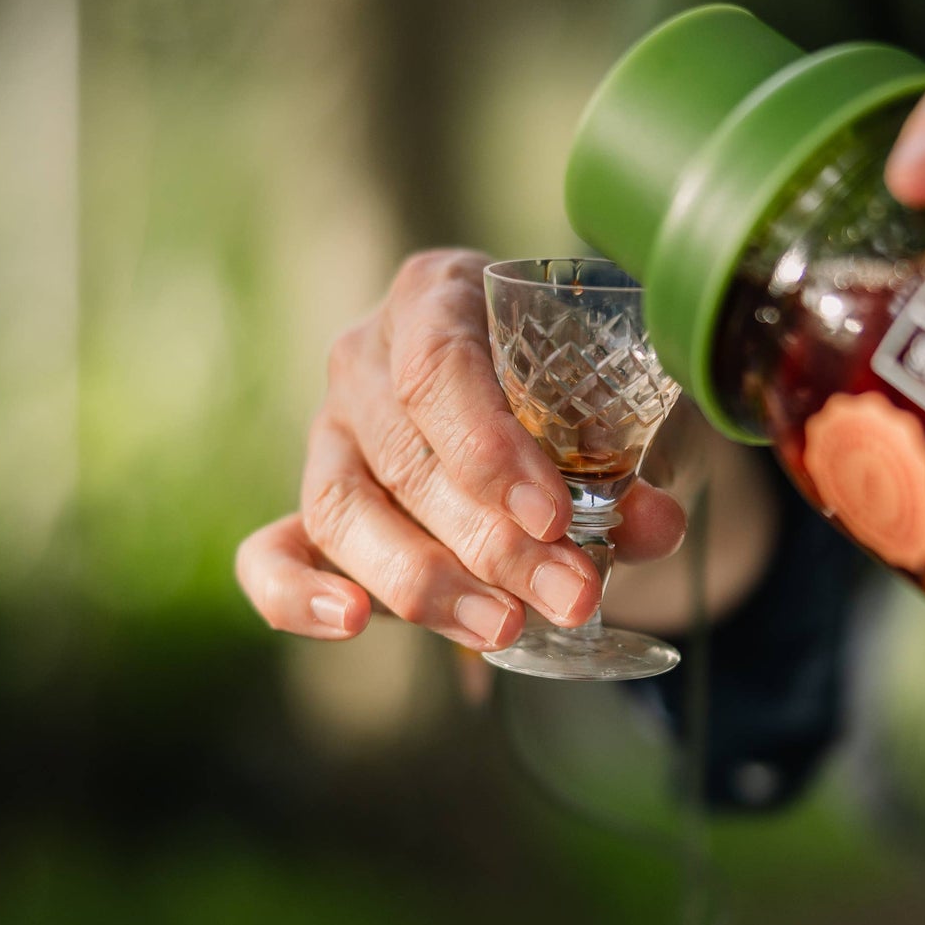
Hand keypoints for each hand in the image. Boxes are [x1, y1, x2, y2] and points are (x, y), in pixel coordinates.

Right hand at [236, 249, 686, 646]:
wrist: (558, 418)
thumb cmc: (589, 392)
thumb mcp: (628, 409)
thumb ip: (637, 461)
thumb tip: (655, 523)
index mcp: (437, 296)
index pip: (437, 367)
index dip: (489, 447)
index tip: (554, 514)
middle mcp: (365, 359)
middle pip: (404, 456)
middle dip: (492, 541)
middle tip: (572, 595)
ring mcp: (327, 438)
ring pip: (343, 512)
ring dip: (426, 582)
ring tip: (505, 629)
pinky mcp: (309, 513)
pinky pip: (270, 555)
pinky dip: (296, 594)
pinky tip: (348, 622)